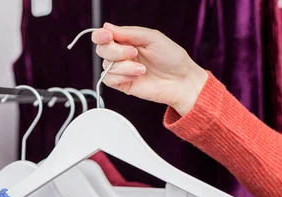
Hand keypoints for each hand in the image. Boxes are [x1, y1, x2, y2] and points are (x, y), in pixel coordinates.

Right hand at [92, 23, 207, 115]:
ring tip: (143, 69)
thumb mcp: (152, 37)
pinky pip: (108, 79)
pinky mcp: (121, 84)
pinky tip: (137, 76)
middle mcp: (121, 54)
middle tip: (134, 53)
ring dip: (125, 67)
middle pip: (102, 50)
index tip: (108, 37)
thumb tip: (107, 27)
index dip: (101, 36)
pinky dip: (122, 77)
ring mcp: (121, 69)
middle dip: (116, 51)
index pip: (104, 36)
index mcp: (127, 40)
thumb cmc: (172, 58)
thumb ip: (129, 32)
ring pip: (106, 66)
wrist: (181, 81)